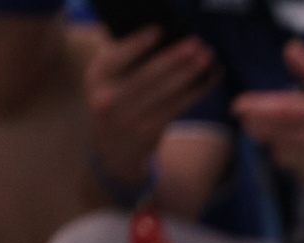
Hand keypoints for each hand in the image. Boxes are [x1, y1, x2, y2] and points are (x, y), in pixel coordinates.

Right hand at [86, 26, 217, 187]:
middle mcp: (107, 99)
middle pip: (146, 76)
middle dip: (174, 59)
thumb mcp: (107, 82)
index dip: (137, 44)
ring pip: (165, 92)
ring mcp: (129, 118)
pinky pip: (177, 108)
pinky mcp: (150, 131)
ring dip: (190, 74)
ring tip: (207, 59)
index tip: (159, 31)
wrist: (113, 151)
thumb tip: (162, 40)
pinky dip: (195, 92)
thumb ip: (123, 62)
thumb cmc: (115, 103)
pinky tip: (208, 80)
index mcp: (95, 79)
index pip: (115, 58)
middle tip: (196, 45)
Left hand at [233, 40, 303, 198]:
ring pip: (280, 155)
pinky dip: (295, 162)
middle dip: (257, 125)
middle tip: (253, 119)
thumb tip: (289, 49)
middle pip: (272, 135)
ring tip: (293, 136)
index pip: (280, 110)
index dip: (255, 108)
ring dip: (278, 144)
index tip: (240, 105)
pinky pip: (295, 173)